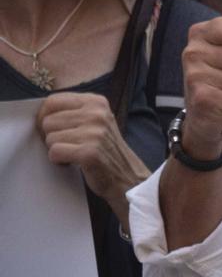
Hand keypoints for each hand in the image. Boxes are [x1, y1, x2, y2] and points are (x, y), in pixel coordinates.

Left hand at [38, 93, 145, 210]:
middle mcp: (97, 114)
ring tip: (74, 153)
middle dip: (52, 136)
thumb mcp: (95, 120)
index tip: (53, 129)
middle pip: (47, 121)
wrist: (126, 175)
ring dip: (57, 149)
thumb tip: (39, 114)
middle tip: (69, 144)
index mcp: (96, 102)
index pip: (52, 101)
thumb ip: (72, 111)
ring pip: (49, 138)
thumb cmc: (104, 148)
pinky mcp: (89, 152)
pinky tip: (74, 161)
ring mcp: (94, 133)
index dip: (44, 117)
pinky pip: (54, 152)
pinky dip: (59, 161)